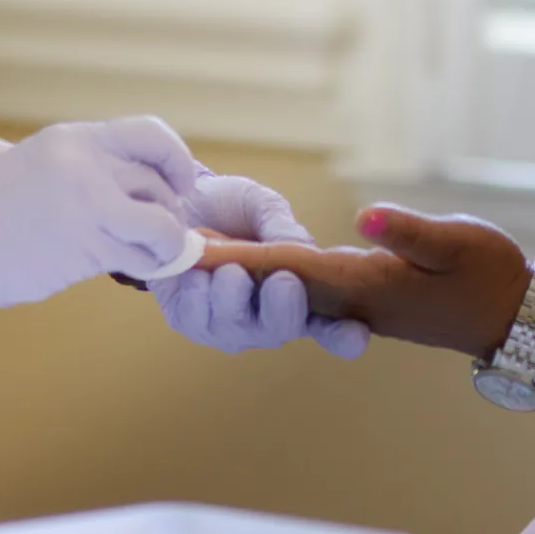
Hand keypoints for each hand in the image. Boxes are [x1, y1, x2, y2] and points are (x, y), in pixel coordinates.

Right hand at [0, 117, 200, 316]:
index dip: (178, 162)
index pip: (153, 136)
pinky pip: (140, 259)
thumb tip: (149, 185)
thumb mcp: (47, 162)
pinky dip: (148, 267)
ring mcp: (88, 209)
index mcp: (78, 140)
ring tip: (154, 254)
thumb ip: (94, 166)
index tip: (179, 185)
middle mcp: (87, 168)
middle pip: (161, 185)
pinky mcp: (84, 251)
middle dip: (172, 212)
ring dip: (166, 245)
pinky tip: (136, 268)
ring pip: (161, 226)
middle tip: (163, 229)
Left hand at [152, 174, 370, 357]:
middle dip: (284, 309)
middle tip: (283, 280)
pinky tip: (198, 274)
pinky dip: (200, 293)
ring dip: (234, 295)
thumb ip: (282, 229)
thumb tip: (301, 253)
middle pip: (284, 329)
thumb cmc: (231, 206)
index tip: (356, 335)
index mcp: (301, 291)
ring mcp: (230, 324)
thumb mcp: (263, 206)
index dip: (345, 335)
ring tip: (229, 269)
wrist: (178, 198)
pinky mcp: (191, 321)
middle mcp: (269, 316)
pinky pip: (198, 319)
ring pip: (238, 327)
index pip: (331, 323)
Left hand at [202, 205, 530, 358]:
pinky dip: (266, 281)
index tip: (197, 249)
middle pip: (273, 286)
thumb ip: (410, 232)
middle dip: (223, 272)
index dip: (242, 257)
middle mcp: (351, 301)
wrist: (515, 316)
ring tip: (190, 260)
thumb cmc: (492, 275)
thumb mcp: (458, 243)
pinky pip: (301, 294)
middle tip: (173, 256)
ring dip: (236, 280)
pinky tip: (242, 272)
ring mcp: (353, 306)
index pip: (292, 267)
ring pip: (280, 294)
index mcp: (367, 287)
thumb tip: (365, 220)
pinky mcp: (360, 302)